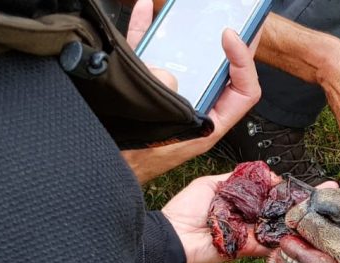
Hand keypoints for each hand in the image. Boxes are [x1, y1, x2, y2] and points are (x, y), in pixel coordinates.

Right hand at [121, 0, 262, 181]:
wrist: (96, 169)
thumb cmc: (132, 161)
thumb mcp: (159, 130)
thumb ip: (168, 98)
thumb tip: (169, 74)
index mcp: (208, 123)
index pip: (243, 91)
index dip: (244, 62)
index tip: (230, 37)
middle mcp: (193, 107)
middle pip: (221, 70)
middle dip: (226, 42)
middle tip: (233, 17)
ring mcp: (168, 95)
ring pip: (186, 58)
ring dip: (188, 33)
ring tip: (195, 11)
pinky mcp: (141, 87)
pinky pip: (150, 53)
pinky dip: (147, 30)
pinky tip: (143, 9)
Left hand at [163, 175, 338, 262]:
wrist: (173, 237)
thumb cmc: (187, 209)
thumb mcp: (212, 184)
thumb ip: (241, 179)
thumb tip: (269, 176)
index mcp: (244, 200)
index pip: (273, 193)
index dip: (292, 188)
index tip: (315, 182)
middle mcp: (252, 217)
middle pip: (283, 210)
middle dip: (307, 202)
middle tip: (332, 193)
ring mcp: (253, 234)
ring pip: (281, 226)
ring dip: (303, 219)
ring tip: (326, 210)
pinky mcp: (250, 249)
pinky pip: (271, 244)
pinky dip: (287, 239)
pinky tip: (307, 229)